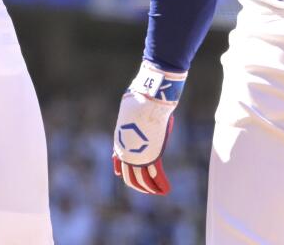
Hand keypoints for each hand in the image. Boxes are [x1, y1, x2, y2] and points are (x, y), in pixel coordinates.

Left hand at [112, 62, 185, 194]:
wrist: (147, 97)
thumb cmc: (140, 96)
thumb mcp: (131, 104)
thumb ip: (133, 107)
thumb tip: (137, 92)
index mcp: (120, 139)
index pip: (117, 159)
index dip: (121, 169)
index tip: (122, 174)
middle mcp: (126, 150)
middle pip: (128, 175)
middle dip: (138, 184)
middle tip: (147, 188)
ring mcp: (137, 154)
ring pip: (142, 179)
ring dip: (150, 188)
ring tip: (158, 191)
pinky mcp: (151, 155)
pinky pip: (156, 175)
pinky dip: (161, 184)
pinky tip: (166, 190)